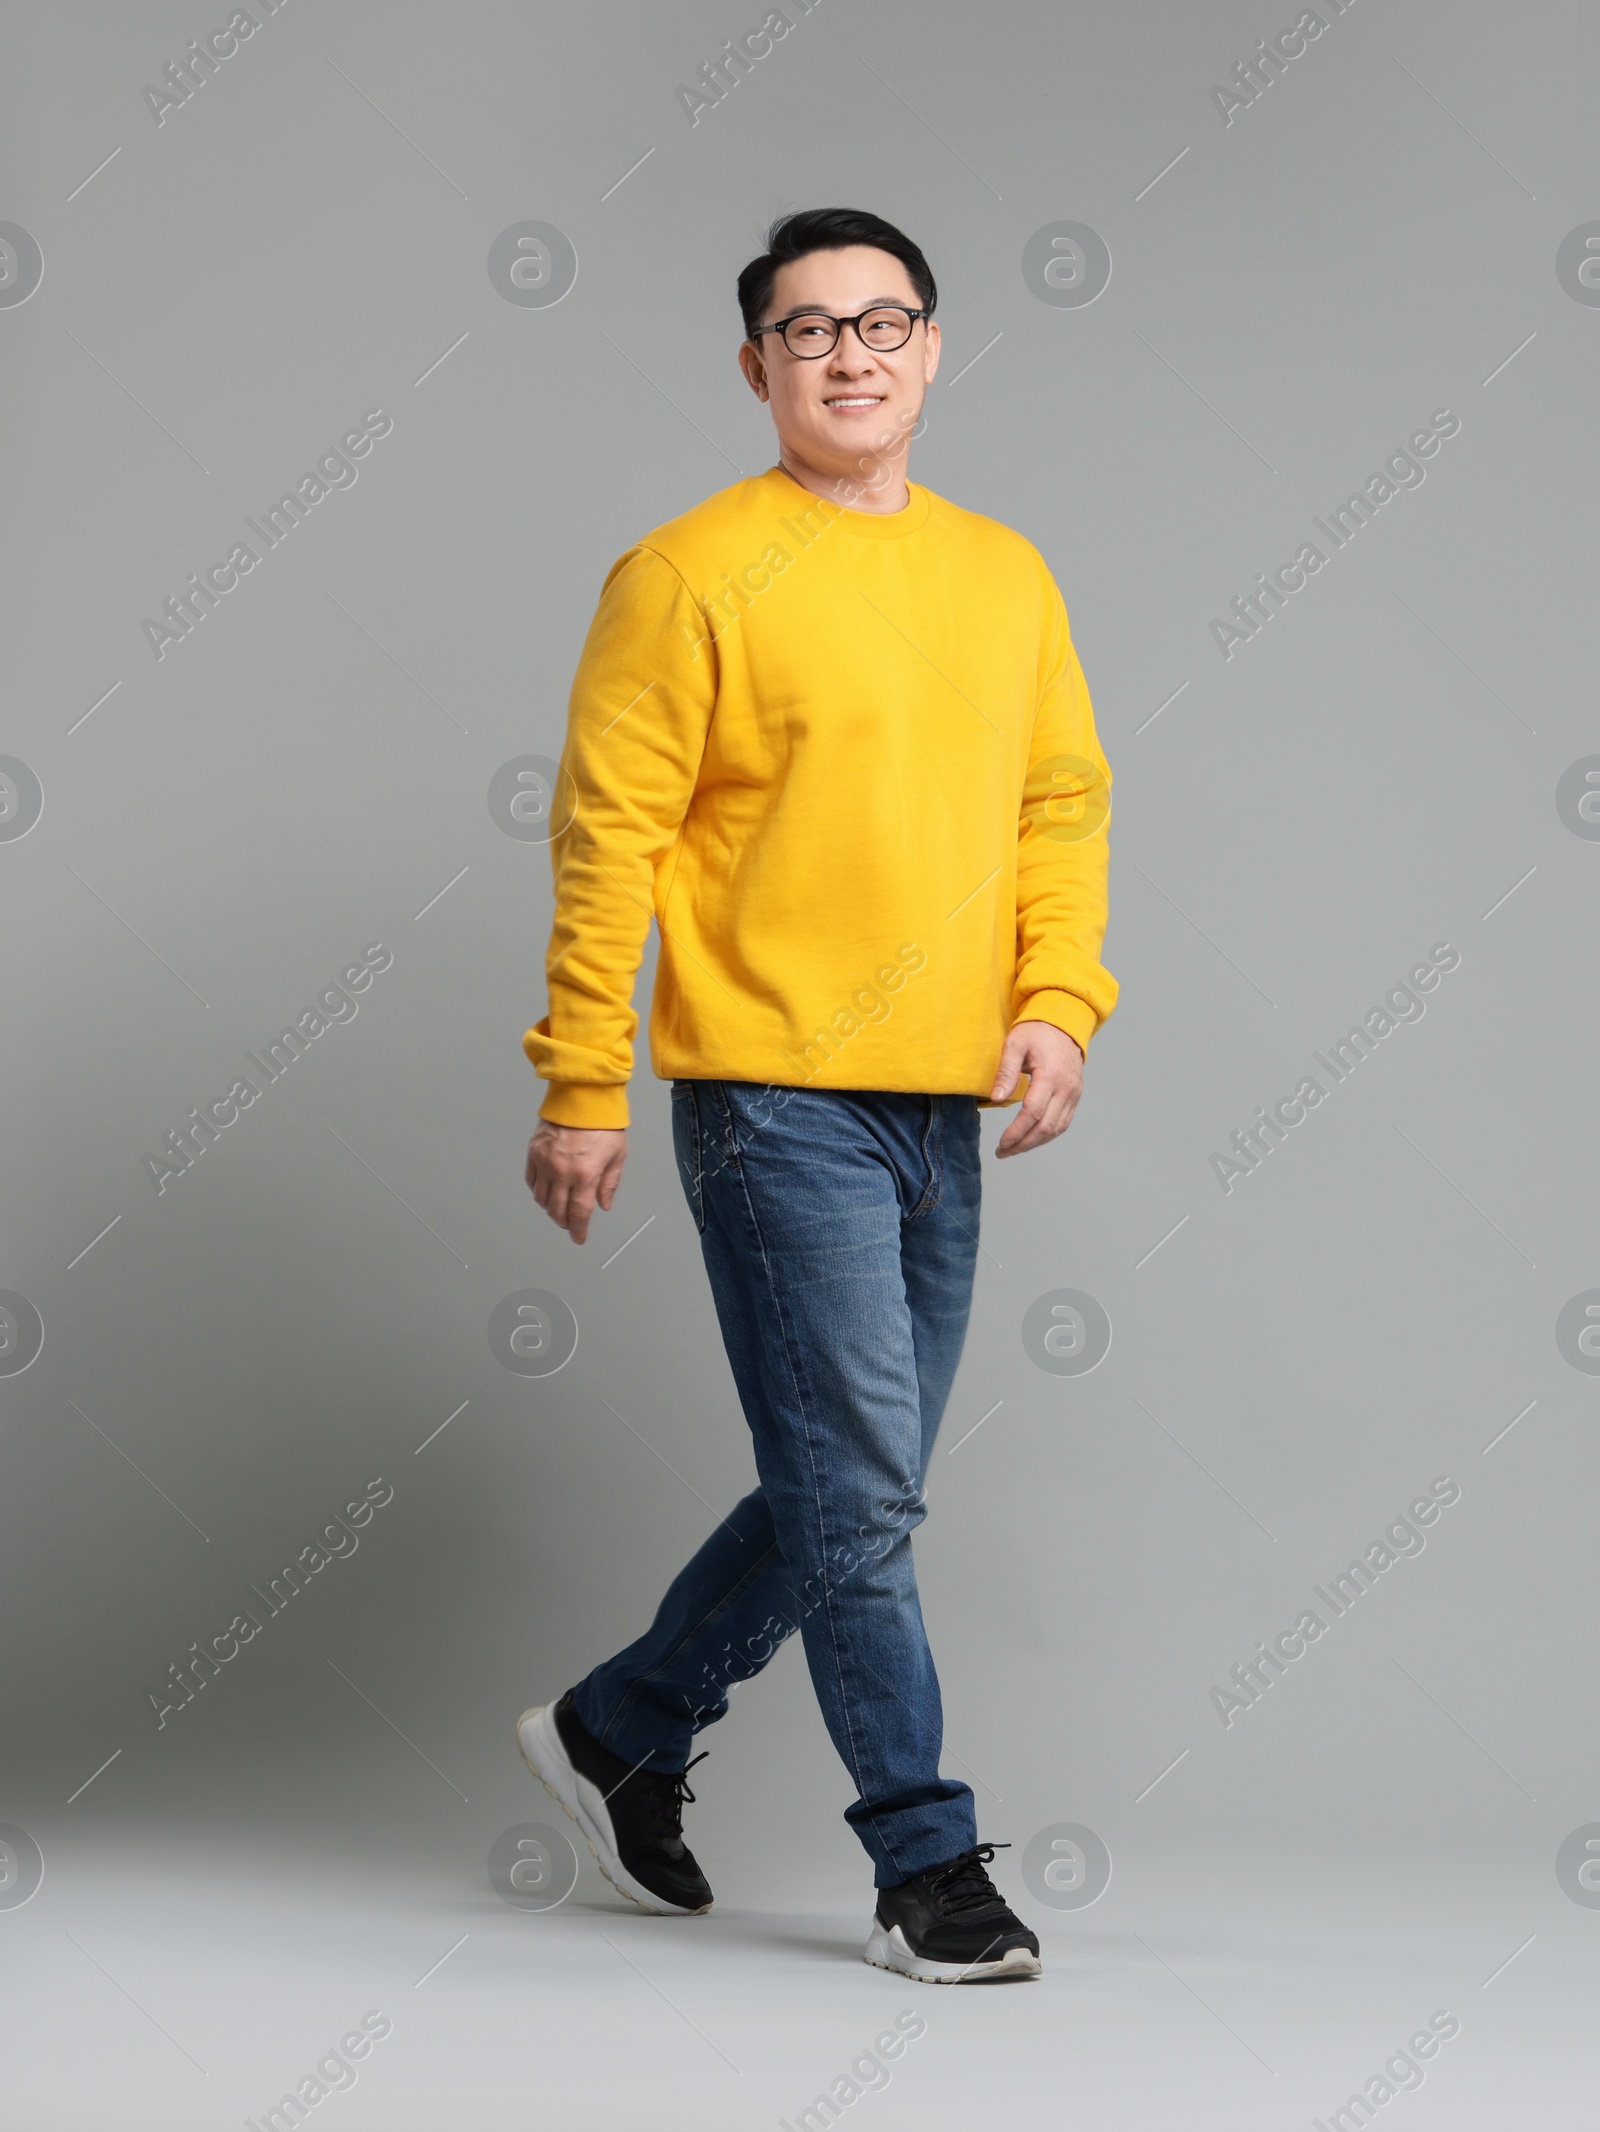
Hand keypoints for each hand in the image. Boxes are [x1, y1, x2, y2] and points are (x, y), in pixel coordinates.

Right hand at [526, 1121, 626, 1243]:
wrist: (583, 1095)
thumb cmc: (603, 1122)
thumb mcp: (617, 1155)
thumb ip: (609, 1183)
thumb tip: (603, 1204)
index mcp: (585, 1175)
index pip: (578, 1214)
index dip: (578, 1230)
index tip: (579, 1237)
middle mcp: (562, 1172)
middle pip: (557, 1210)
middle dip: (564, 1222)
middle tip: (570, 1225)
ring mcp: (545, 1162)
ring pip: (541, 1198)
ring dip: (550, 1208)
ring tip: (559, 1209)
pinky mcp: (534, 1152)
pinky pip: (531, 1180)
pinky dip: (538, 1191)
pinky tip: (546, 1192)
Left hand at [990, 1020, 1084, 1157]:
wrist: (1063, 1022)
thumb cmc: (1037, 1031)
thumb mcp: (1015, 1044)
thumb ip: (1006, 1072)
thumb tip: (997, 1098)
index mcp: (1051, 1075)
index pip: (1033, 1112)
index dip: (1017, 1132)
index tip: (1001, 1143)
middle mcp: (1066, 1088)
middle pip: (1046, 1126)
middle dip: (1023, 1144)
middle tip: (1003, 1152)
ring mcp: (1073, 1093)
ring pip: (1057, 1128)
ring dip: (1035, 1143)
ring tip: (1014, 1149)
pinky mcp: (1075, 1096)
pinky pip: (1063, 1122)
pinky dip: (1047, 1134)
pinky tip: (1031, 1139)